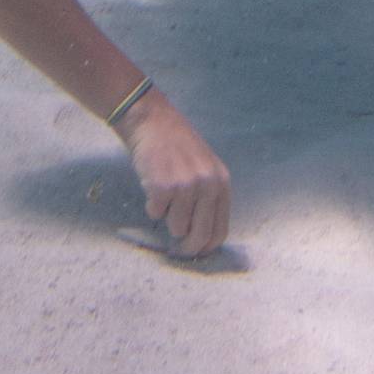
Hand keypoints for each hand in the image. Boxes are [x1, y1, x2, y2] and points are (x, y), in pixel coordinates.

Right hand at [118, 91, 230, 256]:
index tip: (195, 253)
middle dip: (187, 248)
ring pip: (176, 227)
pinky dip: (151, 205)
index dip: (206, 247)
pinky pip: (155, 214)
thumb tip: (202, 239)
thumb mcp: (204, 169)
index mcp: (221, 183)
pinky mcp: (163, 187)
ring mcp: (186, 186)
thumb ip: (207, 198)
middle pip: (201, 236)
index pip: (220, 230)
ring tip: (164, 194)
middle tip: (177, 251)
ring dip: (166, 218)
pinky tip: (152, 184)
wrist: (152, 121)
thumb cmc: (176, 146)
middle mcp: (208, 185)